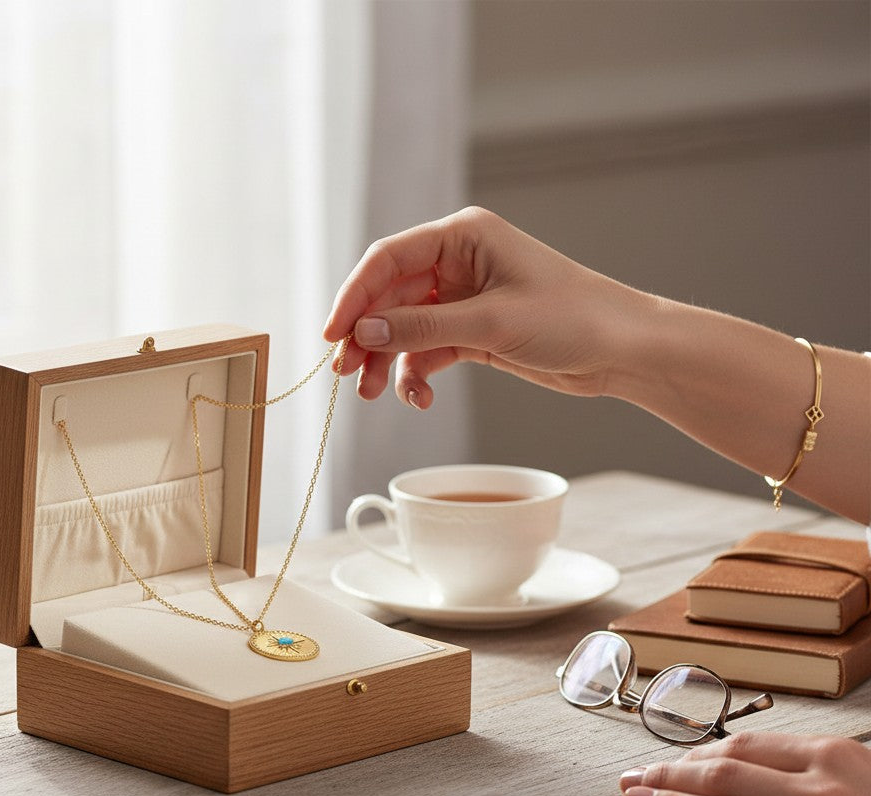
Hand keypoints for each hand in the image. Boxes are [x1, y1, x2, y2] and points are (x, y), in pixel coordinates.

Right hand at [323, 206, 651, 407]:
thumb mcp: (492, 323)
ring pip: (404, 329)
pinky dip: (417, 374)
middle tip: (348, 375)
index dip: (353, 297)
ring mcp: (463, 299)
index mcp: (462, 237)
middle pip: (389, 297)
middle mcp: (457, 263)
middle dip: (368, 336)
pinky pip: (428, 351)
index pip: (388, 260)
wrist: (622, 350)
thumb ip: (423, 329)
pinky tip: (419, 397)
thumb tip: (364, 333)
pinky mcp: (473, 332)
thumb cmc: (573, 318)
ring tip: (375, 394)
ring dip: (388, 361)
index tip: (333, 335)